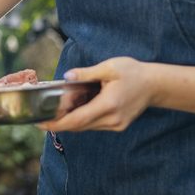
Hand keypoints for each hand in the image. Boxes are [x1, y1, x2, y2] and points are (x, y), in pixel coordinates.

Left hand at [37, 57, 157, 132]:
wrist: (155, 85)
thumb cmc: (133, 73)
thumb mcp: (110, 67)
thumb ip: (87, 73)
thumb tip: (66, 76)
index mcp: (108, 105)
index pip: (77, 120)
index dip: (56, 124)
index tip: (40, 124)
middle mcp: (111, 119)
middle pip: (78, 126)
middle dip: (59, 122)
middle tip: (41, 115)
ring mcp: (115, 125)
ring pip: (85, 126)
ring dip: (70, 120)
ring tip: (56, 109)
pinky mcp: (117, 125)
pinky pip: (93, 124)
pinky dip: (82, 118)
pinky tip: (76, 108)